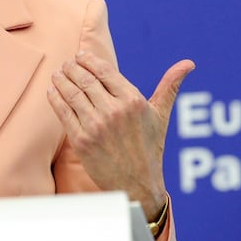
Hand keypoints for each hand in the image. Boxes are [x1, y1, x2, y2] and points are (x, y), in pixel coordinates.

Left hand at [47, 52, 193, 218]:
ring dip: (61, 79)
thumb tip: (188, 63)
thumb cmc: (150, 147)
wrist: (138, 185)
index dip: (88, 60)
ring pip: (72, 93)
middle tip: (66, 63)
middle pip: (85, 80)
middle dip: (72, 67)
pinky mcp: (81, 141)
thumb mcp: (161, 115)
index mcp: (133, 101)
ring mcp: (96, 126)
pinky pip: (63, 112)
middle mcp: (114, 111)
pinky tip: (52, 90)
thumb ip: (170, 86)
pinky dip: (55, 98)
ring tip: (57, 73)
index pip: (104, 71)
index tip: (80, 56)